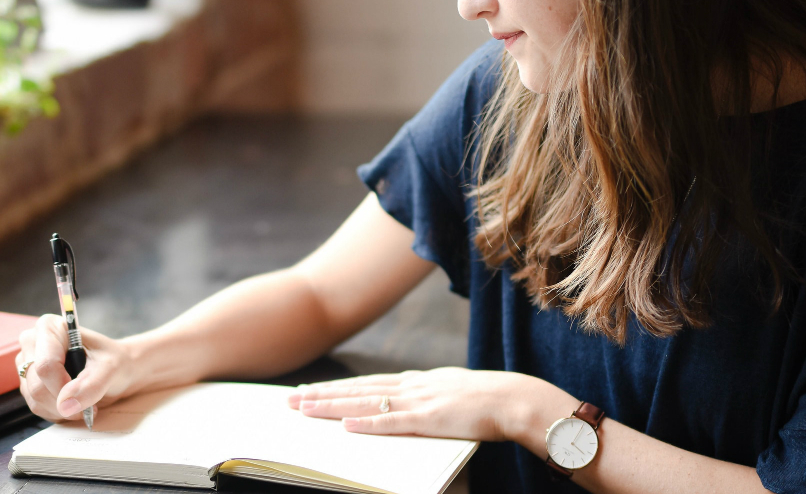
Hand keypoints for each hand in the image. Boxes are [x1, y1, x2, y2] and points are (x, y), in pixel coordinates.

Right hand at [16, 314, 134, 422]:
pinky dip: (57, 412)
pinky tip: (73, 403)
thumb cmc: (114, 361)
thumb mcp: (111, 369)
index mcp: (50, 328)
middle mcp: (33, 342)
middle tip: (89, 402)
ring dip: (62, 409)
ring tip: (83, 402)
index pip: (45, 365)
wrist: (117, 370)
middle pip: (37, 385)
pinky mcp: (28, 382)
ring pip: (35, 399)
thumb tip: (65, 404)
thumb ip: (91, 385)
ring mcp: (27, 364)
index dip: (62, 386)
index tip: (84, 394)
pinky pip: (37, 407)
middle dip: (64, 402)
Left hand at [287, 367, 567, 441]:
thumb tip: (408, 404)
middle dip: (321, 394)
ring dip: (332, 406)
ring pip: (365, 402)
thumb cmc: (488, 401)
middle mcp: (411, 386)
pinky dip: (366, 423)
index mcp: (417, 381)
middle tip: (290, 399)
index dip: (336, 387)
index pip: (366, 383)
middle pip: (356, 389)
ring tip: (304, 409)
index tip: (310, 391)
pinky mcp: (429, 419)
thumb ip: (427, 397)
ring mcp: (418, 401)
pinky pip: (392, 422)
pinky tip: (345, 424)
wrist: (515, 399)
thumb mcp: (450, 392)